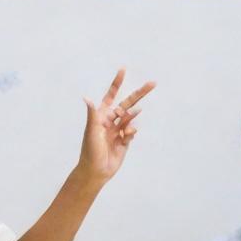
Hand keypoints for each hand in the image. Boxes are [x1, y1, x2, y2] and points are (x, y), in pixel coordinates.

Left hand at [77, 70, 155, 184]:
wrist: (96, 170)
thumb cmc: (90, 150)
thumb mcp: (91, 130)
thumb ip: (92, 114)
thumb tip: (87, 98)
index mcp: (101, 115)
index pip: (111, 95)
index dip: (117, 83)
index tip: (123, 69)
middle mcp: (110, 120)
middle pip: (127, 103)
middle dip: (139, 94)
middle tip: (153, 83)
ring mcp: (118, 130)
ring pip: (130, 118)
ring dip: (131, 119)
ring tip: (124, 128)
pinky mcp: (125, 140)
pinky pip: (132, 132)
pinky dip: (131, 133)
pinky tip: (125, 138)